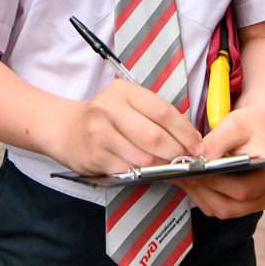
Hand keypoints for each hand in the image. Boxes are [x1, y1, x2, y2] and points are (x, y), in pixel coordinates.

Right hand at [54, 80, 203, 175]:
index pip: (163, 111)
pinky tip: (145, 170)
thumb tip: (189, 139)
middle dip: (177, 153)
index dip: (185, 132)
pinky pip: (128, 170)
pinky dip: (142, 173)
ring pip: (143, 158)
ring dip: (161, 166)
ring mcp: (100, 133)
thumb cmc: (106, 117)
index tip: (197, 145)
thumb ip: (155, 115)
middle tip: (186, 160)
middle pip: (155, 137)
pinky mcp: (95, 156)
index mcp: (124, 92)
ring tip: (168, 166)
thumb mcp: (128, 103)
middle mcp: (109, 109)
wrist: (67, 129)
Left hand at [172, 105, 264, 219]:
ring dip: (197, 193)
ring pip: (218, 209)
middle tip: (179, 173)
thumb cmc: (249, 125)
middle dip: (201, 189)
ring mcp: (254, 204)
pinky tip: (189, 178)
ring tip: (181, 174)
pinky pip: (215, 206)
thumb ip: (215, 143)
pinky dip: (200, 194)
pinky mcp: (240, 205)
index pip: (241, 190)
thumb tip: (196, 162)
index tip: (191, 170)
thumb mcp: (234, 126)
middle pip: (227, 206)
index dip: (213, 182)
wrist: (257, 127)